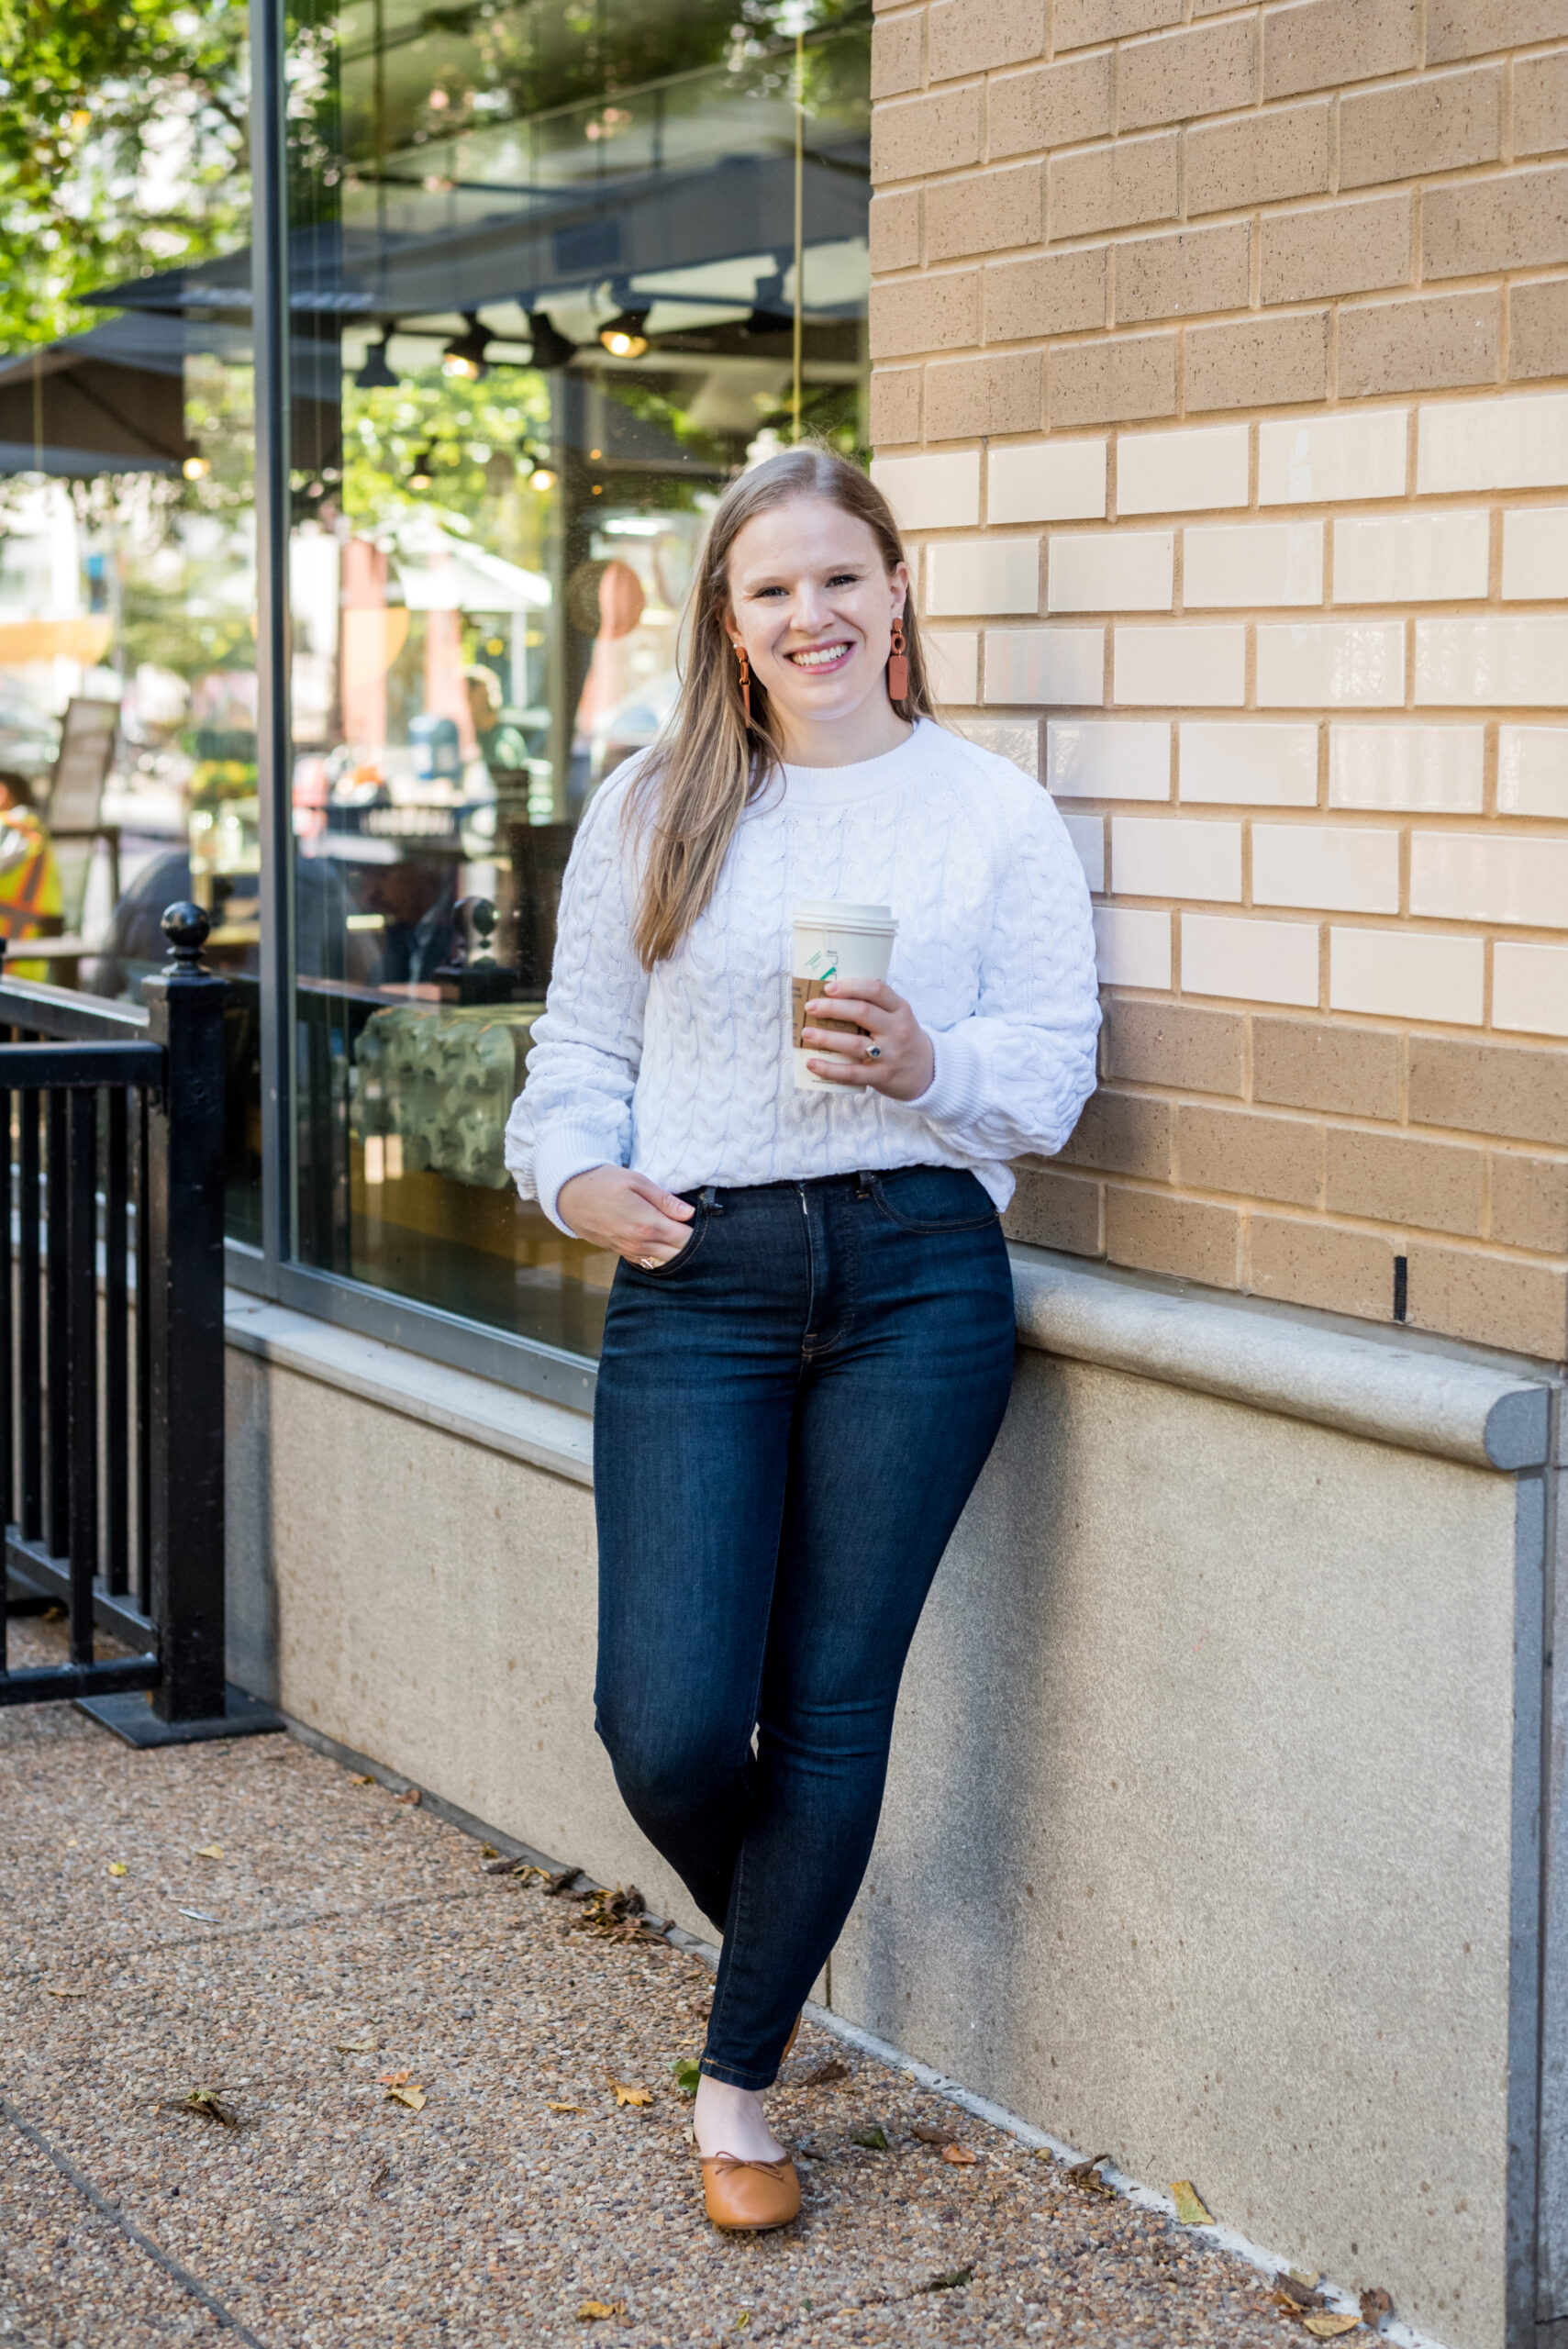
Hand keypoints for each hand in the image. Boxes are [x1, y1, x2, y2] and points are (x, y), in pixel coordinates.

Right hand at [556, 1164, 694, 1265]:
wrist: (569, 1195)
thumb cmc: (604, 1182)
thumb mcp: (637, 1181)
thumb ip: (665, 1200)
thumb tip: (689, 1213)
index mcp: (647, 1224)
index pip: (685, 1239)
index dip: (697, 1232)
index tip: (700, 1221)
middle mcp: (640, 1243)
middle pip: (677, 1254)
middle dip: (689, 1244)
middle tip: (691, 1228)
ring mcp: (629, 1251)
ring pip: (663, 1261)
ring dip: (674, 1251)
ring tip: (677, 1232)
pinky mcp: (620, 1253)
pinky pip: (647, 1261)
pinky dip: (658, 1255)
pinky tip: (660, 1241)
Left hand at [803, 978, 934, 1102]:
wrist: (927, 1072)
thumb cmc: (902, 1039)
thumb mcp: (898, 1017)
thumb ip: (874, 1007)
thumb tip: (829, 996)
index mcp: (900, 1010)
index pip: (877, 990)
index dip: (851, 986)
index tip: (829, 988)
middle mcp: (897, 1030)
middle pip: (862, 1013)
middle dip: (832, 1008)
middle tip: (810, 1007)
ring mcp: (890, 1054)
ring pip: (854, 1043)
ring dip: (826, 1037)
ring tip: (806, 1033)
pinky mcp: (882, 1076)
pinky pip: (852, 1073)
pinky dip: (829, 1069)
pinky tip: (812, 1063)